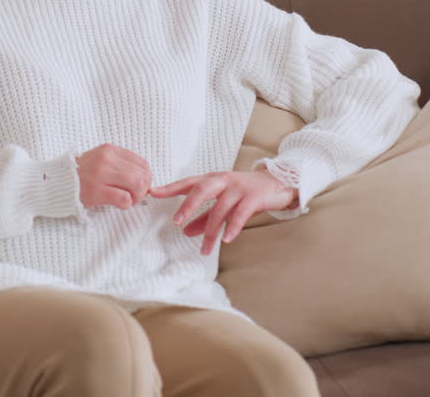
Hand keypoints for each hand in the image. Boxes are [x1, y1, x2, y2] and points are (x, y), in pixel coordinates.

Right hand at [76, 144, 152, 209]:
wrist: (54, 182)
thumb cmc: (79, 175)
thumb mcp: (99, 159)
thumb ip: (119, 164)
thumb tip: (145, 177)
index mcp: (108, 150)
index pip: (142, 163)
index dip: (146, 177)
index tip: (138, 186)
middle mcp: (105, 159)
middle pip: (142, 175)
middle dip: (143, 190)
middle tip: (134, 197)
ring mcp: (99, 174)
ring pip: (137, 185)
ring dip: (136, 197)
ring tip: (127, 200)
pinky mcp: (95, 191)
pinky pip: (124, 199)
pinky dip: (126, 204)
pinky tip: (118, 204)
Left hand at [148, 169, 296, 254]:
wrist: (277, 183)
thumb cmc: (244, 193)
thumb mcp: (222, 203)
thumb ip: (203, 217)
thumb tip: (184, 232)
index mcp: (212, 180)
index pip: (187, 183)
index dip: (170, 187)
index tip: (152, 192)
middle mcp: (223, 181)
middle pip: (201, 190)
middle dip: (188, 205)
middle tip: (177, 221)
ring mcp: (239, 188)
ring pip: (220, 209)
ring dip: (211, 231)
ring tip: (205, 250)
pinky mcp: (254, 197)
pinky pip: (240, 213)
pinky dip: (232, 227)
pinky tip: (226, 239)